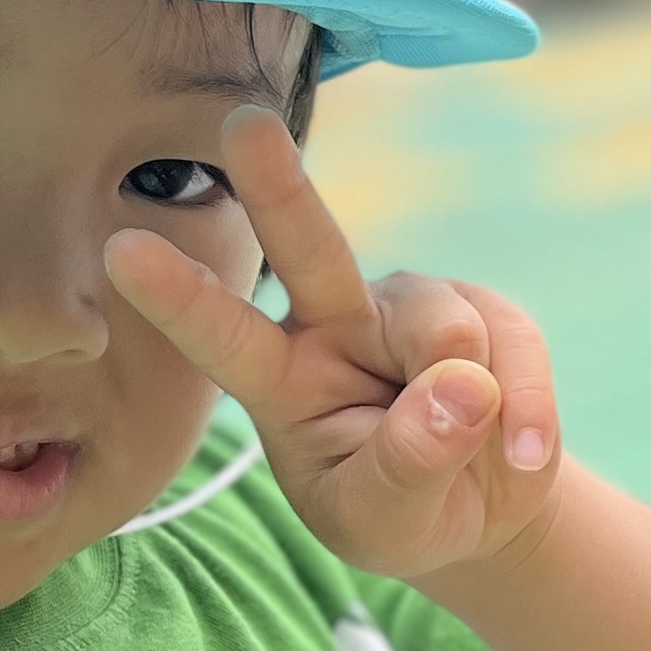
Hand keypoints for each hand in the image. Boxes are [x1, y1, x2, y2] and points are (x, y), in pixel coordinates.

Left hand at [105, 103, 560, 585]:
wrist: (483, 514)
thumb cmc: (404, 516)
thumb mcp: (387, 524)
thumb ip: (406, 467)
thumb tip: (462, 385)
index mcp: (280, 380)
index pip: (224, 336)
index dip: (179, 296)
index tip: (121, 252)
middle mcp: (335, 323)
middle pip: (309, 247)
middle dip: (278, 184)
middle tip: (243, 125)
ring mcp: (410, 310)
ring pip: (442, 327)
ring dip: (469, 400)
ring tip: (477, 456)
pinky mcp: (486, 310)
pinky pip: (513, 347)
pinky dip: (528, 412)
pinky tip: (524, 457)